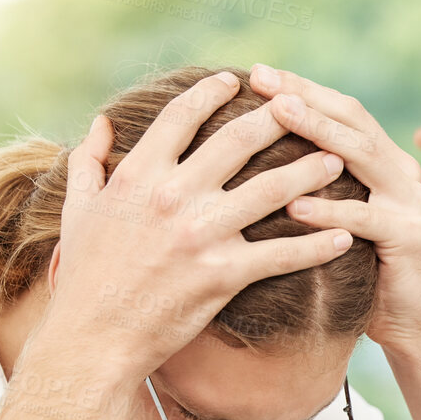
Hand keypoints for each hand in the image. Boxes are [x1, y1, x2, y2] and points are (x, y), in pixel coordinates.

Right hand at [41, 70, 352, 376]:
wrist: (94, 337)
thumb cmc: (84, 277)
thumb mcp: (77, 211)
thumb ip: (88, 162)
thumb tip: (102, 124)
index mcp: (138, 175)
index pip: (182, 116)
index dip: (210, 93)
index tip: (235, 82)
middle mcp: (173, 195)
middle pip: (238, 141)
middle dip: (278, 119)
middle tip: (306, 109)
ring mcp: (201, 234)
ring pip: (270, 190)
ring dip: (309, 172)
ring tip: (337, 160)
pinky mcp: (223, 274)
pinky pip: (281, 254)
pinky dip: (316, 245)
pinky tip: (343, 237)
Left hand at [251, 65, 420, 348]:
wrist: (411, 326)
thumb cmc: (360, 274)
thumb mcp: (334, 219)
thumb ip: (314, 184)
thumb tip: (254, 150)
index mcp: (384, 162)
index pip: (342, 111)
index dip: (301, 88)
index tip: (256, 74)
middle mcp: (402, 172)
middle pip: (353, 120)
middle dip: (305, 96)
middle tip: (262, 80)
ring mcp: (411, 202)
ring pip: (361, 155)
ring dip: (317, 132)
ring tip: (277, 115)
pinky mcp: (410, 236)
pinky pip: (364, 217)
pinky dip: (328, 209)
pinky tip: (293, 204)